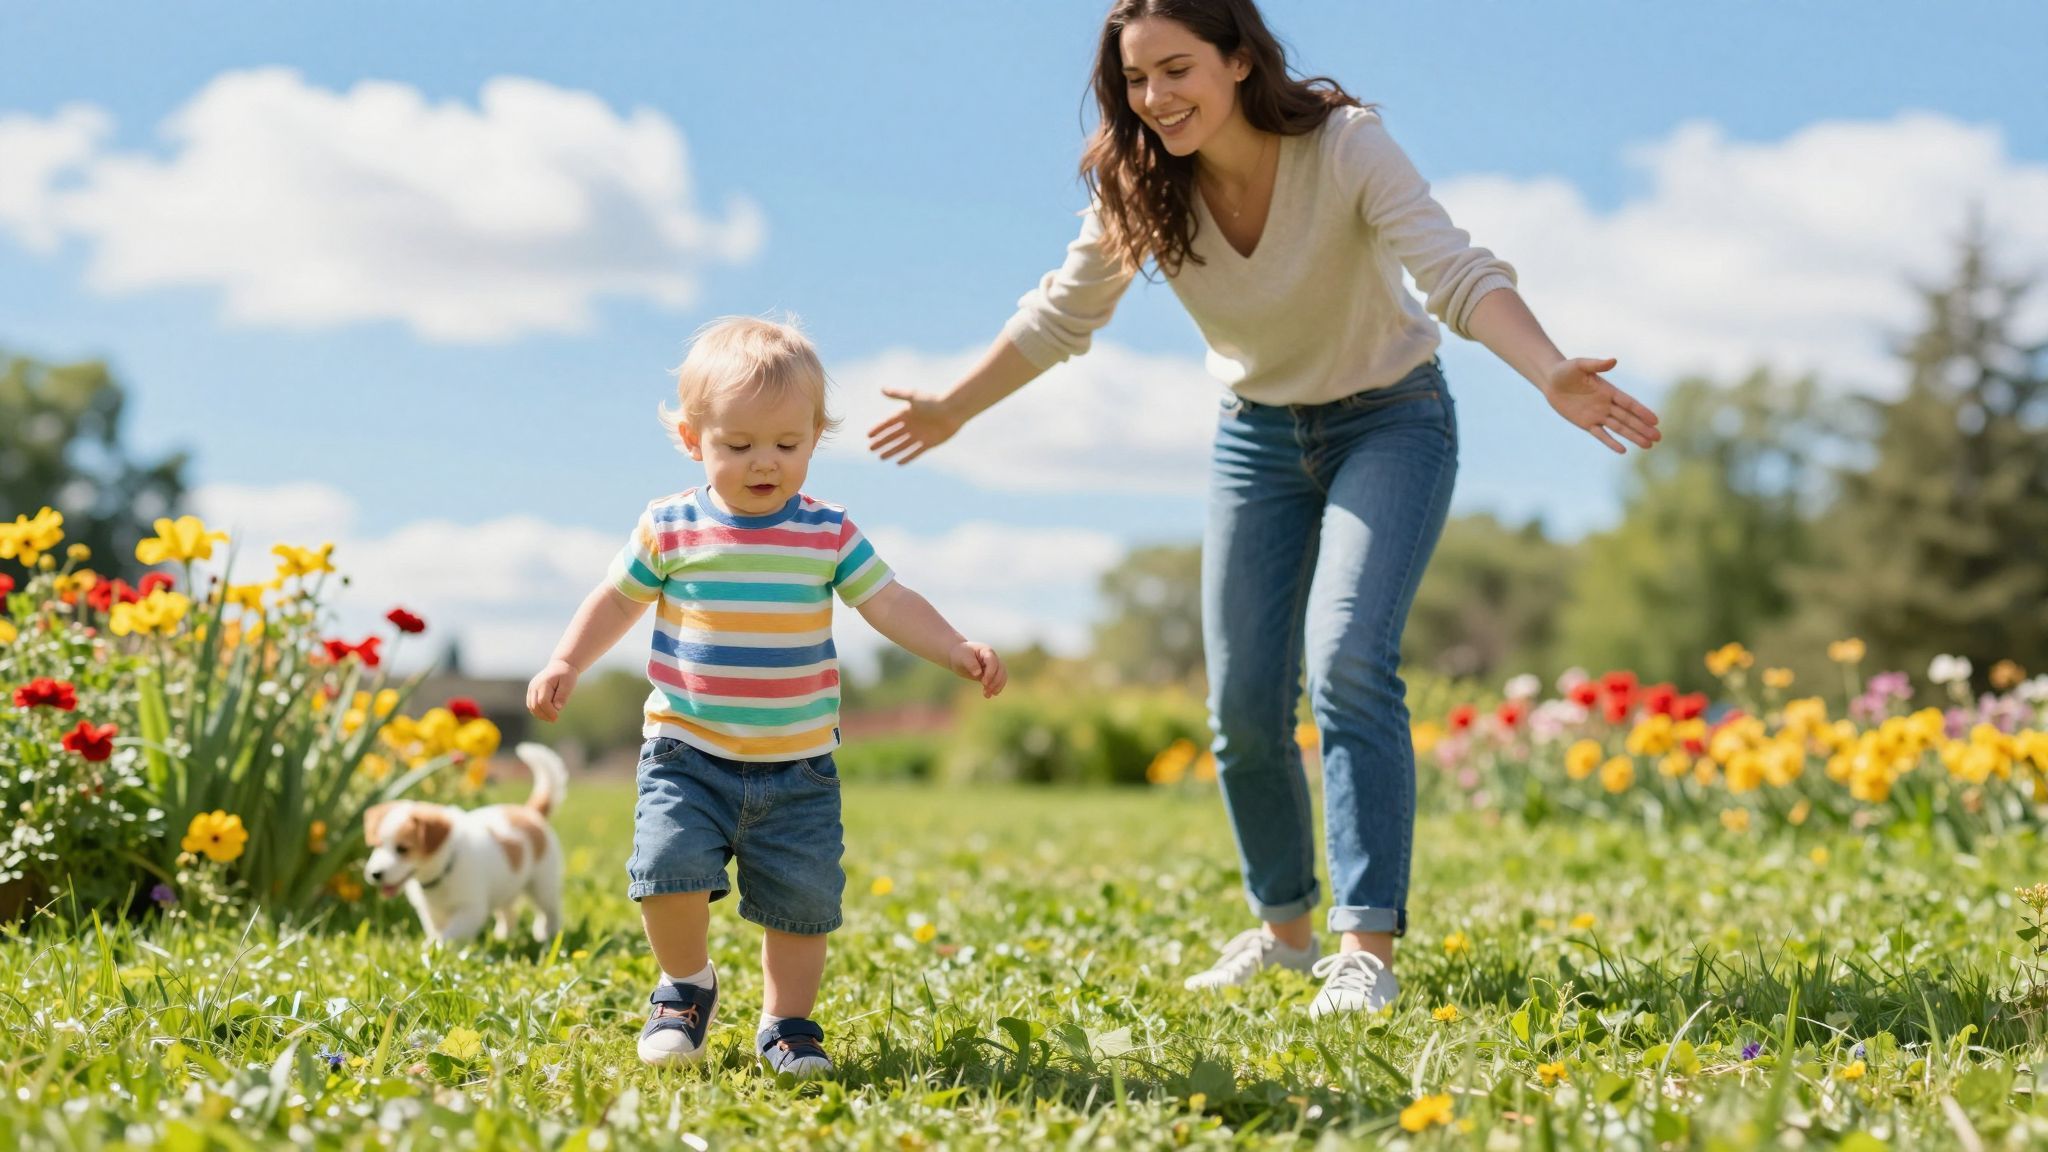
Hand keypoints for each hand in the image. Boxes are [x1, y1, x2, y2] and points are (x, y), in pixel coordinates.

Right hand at [526, 659, 578, 721]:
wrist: (560, 666)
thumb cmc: (566, 675)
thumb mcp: (568, 684)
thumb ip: (563, 696)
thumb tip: (557, 708)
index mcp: (544, 683)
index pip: (543, 702)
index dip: (549, 712)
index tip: (557, 718)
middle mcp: (534, 686)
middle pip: (535, 705)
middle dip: (544, 715)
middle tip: (554, 720)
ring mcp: (531, 688)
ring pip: (531, 706)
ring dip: (540, 715)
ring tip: (551, 718)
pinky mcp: (531, 691)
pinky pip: (531, 704)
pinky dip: (538, 711)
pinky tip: (547, 714)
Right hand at [867, 387, 963, 464]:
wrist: (953, 410)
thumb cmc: (933, 402)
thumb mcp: (913, 397)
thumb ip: (898, 394)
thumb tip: (882, 389)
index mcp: (906, 414)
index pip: (888, 423)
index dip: (878, 429)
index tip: (868, 436)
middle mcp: (911, 425)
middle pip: (893, 436)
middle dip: (881, 442)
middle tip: (870, 449)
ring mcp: (919, 435)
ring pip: (902, 445)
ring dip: (891, 451)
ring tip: (881, 457)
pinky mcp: (928, 443)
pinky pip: (915, 452)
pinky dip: (907, 457)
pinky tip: (898, 463)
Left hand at [950, 641, 1006, 697]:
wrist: (957, 656)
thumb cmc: (960, 654)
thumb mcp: (963, 658)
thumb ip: (971, 664)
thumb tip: (978, 674)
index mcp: (986, 651)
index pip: (993, 662)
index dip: (990, 673)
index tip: (983, 683)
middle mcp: (993, 658)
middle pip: (1001, 669)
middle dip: (995, 681)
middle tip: (986, 691)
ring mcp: (993, 666)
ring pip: (1002, 676)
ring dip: (997, 686)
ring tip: (987, 695)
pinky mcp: (990, 673)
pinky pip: (998, 681)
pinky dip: (995, 688)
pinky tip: (988, 695)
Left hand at [1542, 357, 1661, 453]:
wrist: (1551, 381)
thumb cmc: (1566, 370)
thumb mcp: (1580, 365)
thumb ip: (1597, 364)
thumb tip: (1613, 360)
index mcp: (1608, 390)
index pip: (1629, 403)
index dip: (1642, 412)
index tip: (1656, 420)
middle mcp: (1606, 404)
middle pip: (1628, 418)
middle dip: (1643, 428)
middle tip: (1658, 438)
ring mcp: (1598, 415)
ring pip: (1619, 428)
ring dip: (1633, 436)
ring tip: (1648, 446)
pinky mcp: (1586, 423)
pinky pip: (1600, 434)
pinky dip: (1611, 442)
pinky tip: (1623, 450)